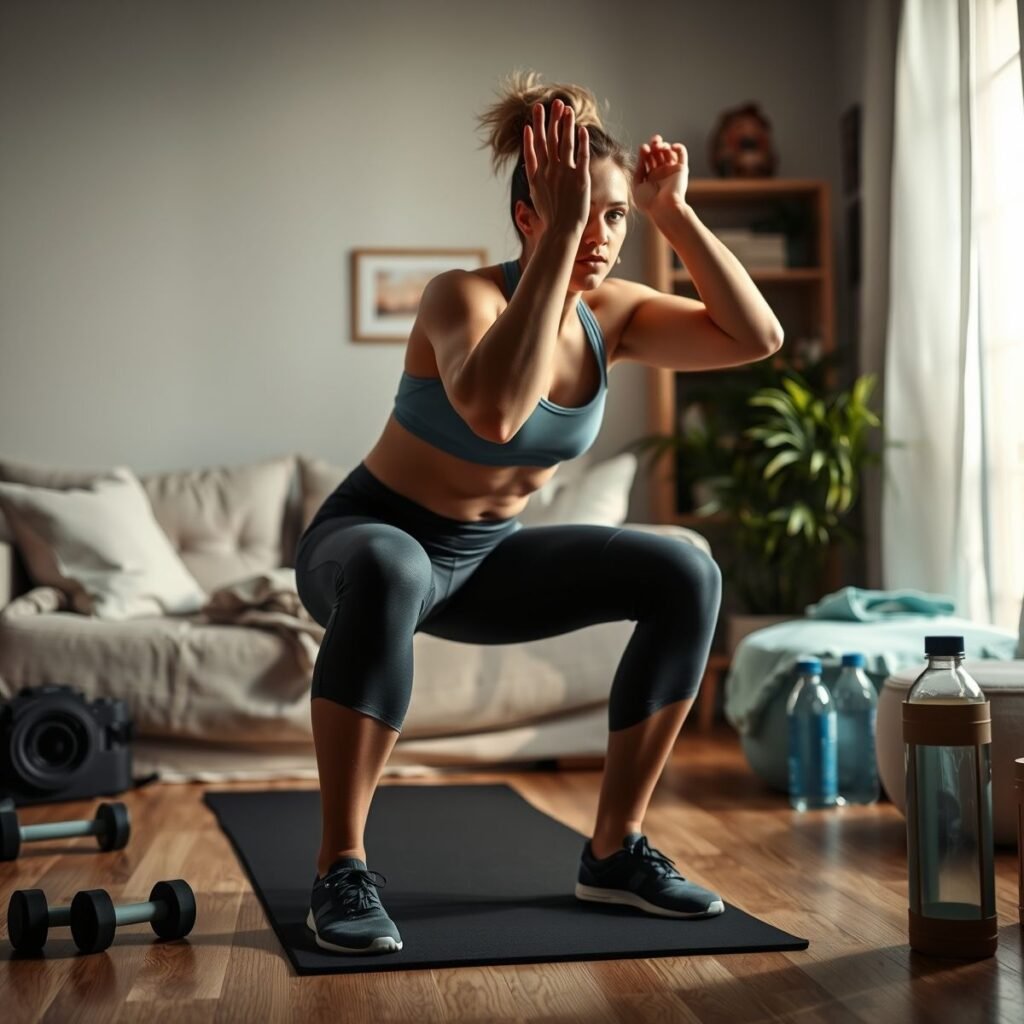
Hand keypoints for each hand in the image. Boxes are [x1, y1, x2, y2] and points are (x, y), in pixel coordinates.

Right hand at [523, 98, 590, 235]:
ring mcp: (564, 174)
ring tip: (566, 108)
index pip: (533, 151)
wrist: (562, 232)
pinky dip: (581, 140)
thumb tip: (532, 174)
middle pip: (548, 140)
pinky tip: (581, 128)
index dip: (532, 135)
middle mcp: (549, 172)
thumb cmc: (551, 221)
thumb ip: (535, 183)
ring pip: (564, 142)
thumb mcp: (538, 200)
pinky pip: (581, 154)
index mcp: (537, 178)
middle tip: (550, 104)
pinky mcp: (580, 178)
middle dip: (548, 121)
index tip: (531, 122)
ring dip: (564, 124)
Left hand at [633, 134, 688, 216]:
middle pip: (657, 153)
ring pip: (668, 151)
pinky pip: (682, 154)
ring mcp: (671, 170)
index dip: (645, 151)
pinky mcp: (682, 169)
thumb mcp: (637, 187)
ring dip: (663, 145)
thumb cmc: (649, 202)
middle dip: (654, 144)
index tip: (643, 148)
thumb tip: (641, 157)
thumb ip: (637, 171)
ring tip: (660, 146)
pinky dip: (678, 147)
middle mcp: (661, 173)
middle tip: (653, 142)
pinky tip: (671, 147)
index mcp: (650, 177)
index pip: (647, 159)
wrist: (664, 208)